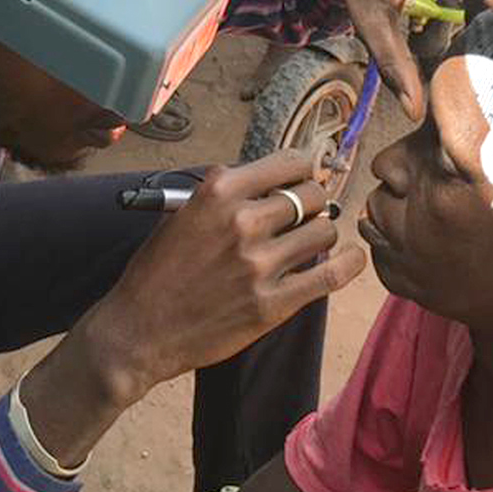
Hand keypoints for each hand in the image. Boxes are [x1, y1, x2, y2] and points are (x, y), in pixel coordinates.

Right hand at [86, 151, 367, 398]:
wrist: (139, 330)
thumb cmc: (157, 271)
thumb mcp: (184, 214)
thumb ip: (227, 195)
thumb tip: (276, 181)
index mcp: (218, 192)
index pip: (289, 162)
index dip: (302, 169)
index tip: (303, 178)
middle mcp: (242, 222)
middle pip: (311, 195)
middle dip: (313, 201)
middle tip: (306, 214)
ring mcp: (259, 265)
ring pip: (324, 232)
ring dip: (323, 233)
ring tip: (311, 241)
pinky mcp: (272, 304)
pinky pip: (330, 275)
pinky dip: (349, 264)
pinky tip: (353, 258)